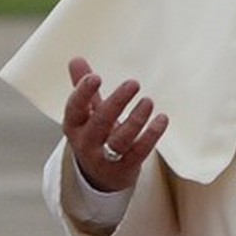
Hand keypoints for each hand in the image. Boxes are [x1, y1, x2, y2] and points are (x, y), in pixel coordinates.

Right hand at [62, 56, 168, 192]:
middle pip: (100, 123)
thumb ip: (84, 88)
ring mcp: (105, 158)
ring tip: (148, 101)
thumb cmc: (94, 136)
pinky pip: (139, 152)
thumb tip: (76, 58)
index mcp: (74, 126)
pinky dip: (151, 135)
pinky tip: (162, 119)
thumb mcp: (86, 115)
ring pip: (120, 139)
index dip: (82, 93)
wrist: (99, 177)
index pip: (74, 108)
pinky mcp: (125, 168)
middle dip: (117, 102)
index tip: (96, 77)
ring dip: (136, 119)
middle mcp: (86, 143)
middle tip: (134, 83)